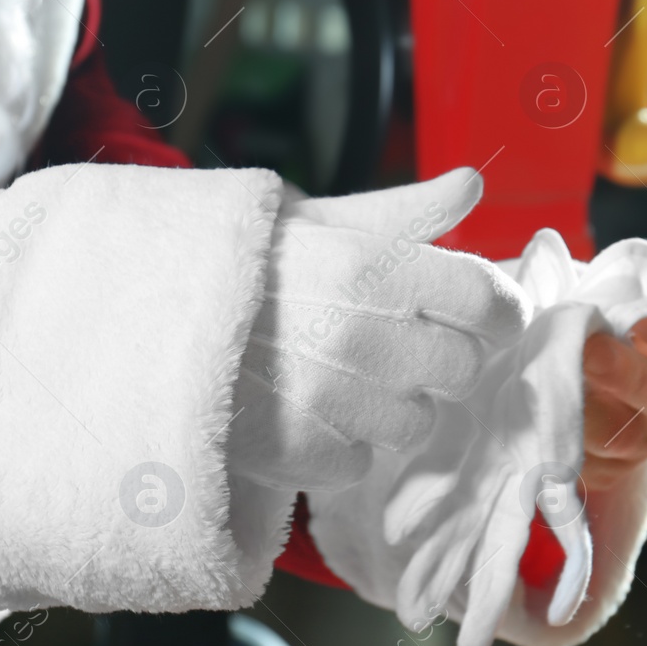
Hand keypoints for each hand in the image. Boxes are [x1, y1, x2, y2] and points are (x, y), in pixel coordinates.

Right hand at [227, 169, 528, 491]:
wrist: (150, 312)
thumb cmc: (244, 265)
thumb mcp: (320, 220)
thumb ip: (404, 211)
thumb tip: (473, 183)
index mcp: (373, 266)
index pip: (486, 301)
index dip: (497, 313)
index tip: (485, 319)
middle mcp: (361, 333)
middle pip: (460, 368)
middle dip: (439, 360)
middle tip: (398, 347)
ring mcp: (330, 400)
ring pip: (416, 425)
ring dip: (391, 408)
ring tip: (344, 380)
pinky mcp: (299, 452)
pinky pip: (360, 463)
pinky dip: (340, 446)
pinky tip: (309, 412)